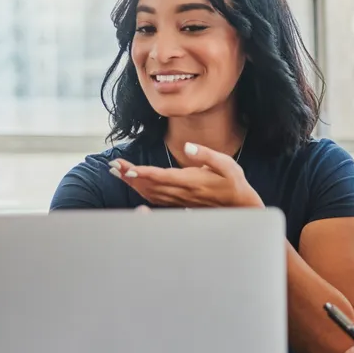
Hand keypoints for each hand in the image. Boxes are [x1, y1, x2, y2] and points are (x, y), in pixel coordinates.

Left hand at [108, 143, 262, 207]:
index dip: (143, 173)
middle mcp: (181, 192)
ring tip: (116, 173)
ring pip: (150, 192)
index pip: (162, 177)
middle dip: (130, 175)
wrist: (240, 205)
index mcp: (191, 181)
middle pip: (150, 184)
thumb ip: (206, 155)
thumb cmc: (234, 182)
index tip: (127, 169)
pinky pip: (155, 198)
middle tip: (113, 166)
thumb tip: (189, 147)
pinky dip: (141, 191)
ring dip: (132, 183)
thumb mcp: (226, 164)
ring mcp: (179, 199)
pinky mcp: (179, 202)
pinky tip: (132, 185)